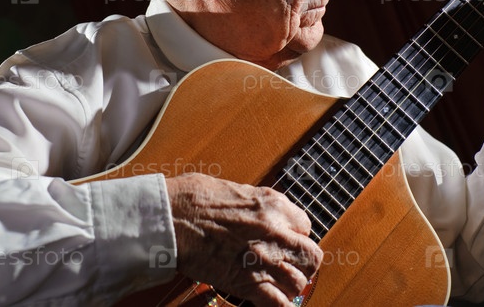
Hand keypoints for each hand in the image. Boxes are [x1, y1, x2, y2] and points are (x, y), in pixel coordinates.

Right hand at [165, 173, 322, 305]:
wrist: (172, 217)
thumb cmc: (194, 198)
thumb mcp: (235, 189)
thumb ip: (256, 204)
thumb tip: (259, 211)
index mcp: (273, 205)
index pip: (305, 226)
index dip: (295, 235)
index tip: (285, 239)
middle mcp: (275, 232)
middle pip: (311, 256)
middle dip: (303, 262)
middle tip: (290, 264)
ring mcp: (263, 259)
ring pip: (299, 282)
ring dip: (290, 284)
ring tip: (278, 283)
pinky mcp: (247, 282)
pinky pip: (278, 303)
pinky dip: (278, 304)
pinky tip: (271, 300)